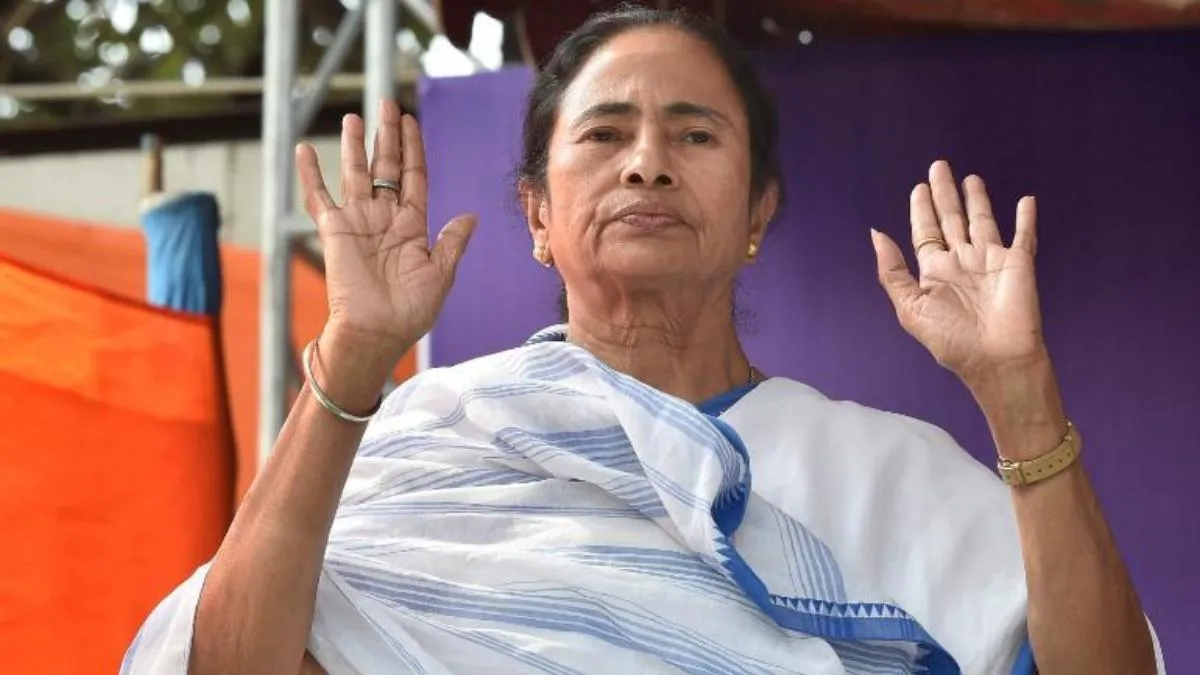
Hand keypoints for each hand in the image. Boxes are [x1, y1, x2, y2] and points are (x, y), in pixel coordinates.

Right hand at [296, 100, 476, 358]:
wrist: (377, 333)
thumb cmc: (410, 311)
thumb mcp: (440, 274)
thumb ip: (452, 242)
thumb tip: (471, 216)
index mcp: (413, 226)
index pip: (413, 177)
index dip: (413, 150)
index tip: (411, 122)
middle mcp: (384, 218)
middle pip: (385, 167)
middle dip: (387, 137)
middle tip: (386, 104)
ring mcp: (358, 222)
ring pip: (356, 174)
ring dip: (355, 146)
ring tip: (354, 117)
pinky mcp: (334, 231)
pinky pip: (319, 197)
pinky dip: (311, 174)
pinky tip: (305, 149)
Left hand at [871, 160, 1046, 386]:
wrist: (995, 359)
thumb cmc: (951, 339)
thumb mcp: (910, 307)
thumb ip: (893, 272)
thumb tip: (876, 234)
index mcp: (935, 271)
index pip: (926, 232)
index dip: (921, 209)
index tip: (918, 187)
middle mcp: (961, 262)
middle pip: (951, 219)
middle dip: (944, 194)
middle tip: (938, 166)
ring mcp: (991, 261)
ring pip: (982, 221)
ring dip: (977, 200)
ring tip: (969, 178)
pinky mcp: (1018, 264)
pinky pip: (1024, 236)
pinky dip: (1026, 219)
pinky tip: (1026, 200)